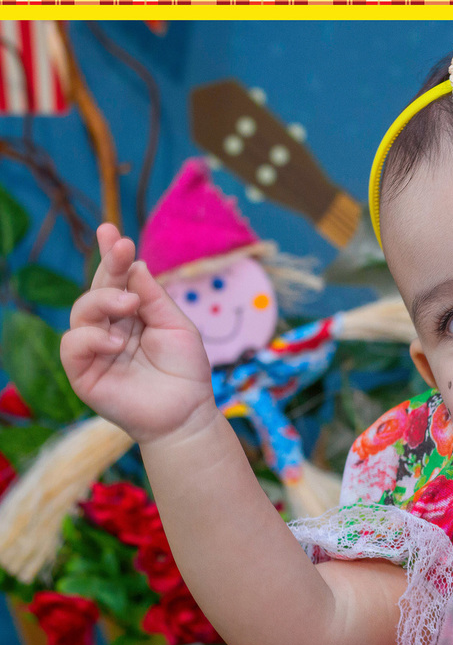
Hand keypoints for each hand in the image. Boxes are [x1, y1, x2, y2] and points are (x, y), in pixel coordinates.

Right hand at [61, 223, 216, 443]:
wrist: (187, 413)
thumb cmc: (186, 371)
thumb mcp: (176, 326)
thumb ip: (153, 298)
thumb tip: (135, 265)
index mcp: (133, 313)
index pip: (118, 280)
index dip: (112, 256)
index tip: (110, 231)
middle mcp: (110, 326)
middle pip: (99, 289)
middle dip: (109, 266)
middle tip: (122, 250)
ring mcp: (95, 349)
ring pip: (81, 312)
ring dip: (104, 301)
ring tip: (130, 306)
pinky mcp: (83, 372)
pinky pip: (74, 345)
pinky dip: (92, 338)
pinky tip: (116, 341)